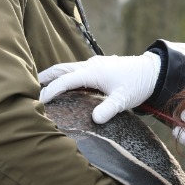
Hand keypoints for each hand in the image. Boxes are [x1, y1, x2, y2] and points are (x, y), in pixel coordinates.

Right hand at [38, 52, 161, 123]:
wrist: (153, 71)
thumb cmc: (138, 84)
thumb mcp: (123, 99)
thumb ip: (109, 109)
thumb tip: (95, 120)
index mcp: (92, 72)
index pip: (65, 80)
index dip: (51, 90)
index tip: (39, 100)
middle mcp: (90, 65)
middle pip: (62, 69)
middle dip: (46, 76)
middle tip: (31, 85)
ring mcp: (95, 64)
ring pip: (70, 68)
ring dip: (56, 75)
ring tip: (44, 84)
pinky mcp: (100, 66)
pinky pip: (78, 69)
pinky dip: (68, 75)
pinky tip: (68, 84)